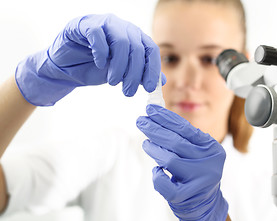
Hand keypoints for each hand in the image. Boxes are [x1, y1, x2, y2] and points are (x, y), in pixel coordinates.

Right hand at [15, 14, 164, 105]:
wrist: (66, 68)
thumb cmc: (95, 69)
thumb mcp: (122, 74)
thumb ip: (140, 74)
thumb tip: (161, 82)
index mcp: (134, 37)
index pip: (150, 50)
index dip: (152, 69)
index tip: (149, 88)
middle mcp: (122, 28)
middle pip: (137, 48)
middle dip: (134, 73)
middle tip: (128, 91)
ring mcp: (104, 23)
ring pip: (121, 41)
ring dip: (119, 66)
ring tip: (113, 82)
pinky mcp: (84, 25)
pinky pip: (97, 34)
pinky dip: (101, 52)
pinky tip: (100, 64)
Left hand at [136, 104, 227, 220]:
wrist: (205, 204)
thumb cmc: (196, 173)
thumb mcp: (197, 153)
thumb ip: (183, 138)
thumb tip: (157, 118)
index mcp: (212, 148)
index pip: (186, 128)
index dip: (166, 118)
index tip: (150, 110)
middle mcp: (209, 163)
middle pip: (176, 142)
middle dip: (155, 129)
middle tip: (141, 121)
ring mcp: (199, 180)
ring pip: (170, 160)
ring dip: (154, 149)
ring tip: (146, 143)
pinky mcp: (187, 196)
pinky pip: (165, 184)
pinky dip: (157, 176)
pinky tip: (157, 170)